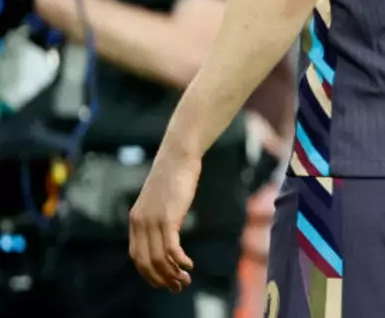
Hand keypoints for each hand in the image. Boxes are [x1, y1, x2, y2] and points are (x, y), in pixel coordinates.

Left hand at [129, 149, 199, 291]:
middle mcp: (140, 224)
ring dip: (172, 274)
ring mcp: (152, 221)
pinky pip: (171, 248)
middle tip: (177, 288)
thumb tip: (167, 233)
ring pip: (159, 259)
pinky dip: (179, 261)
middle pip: (146, 262)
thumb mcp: (160, 200)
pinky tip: (188, 265)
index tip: (163, 281)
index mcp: (135, 221)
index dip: (148, 273)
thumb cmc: (173, 176)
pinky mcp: (168, 218)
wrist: (178, 157)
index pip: (136, 257)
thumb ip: (158, 217)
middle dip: (161, 279)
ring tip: (185, 281)